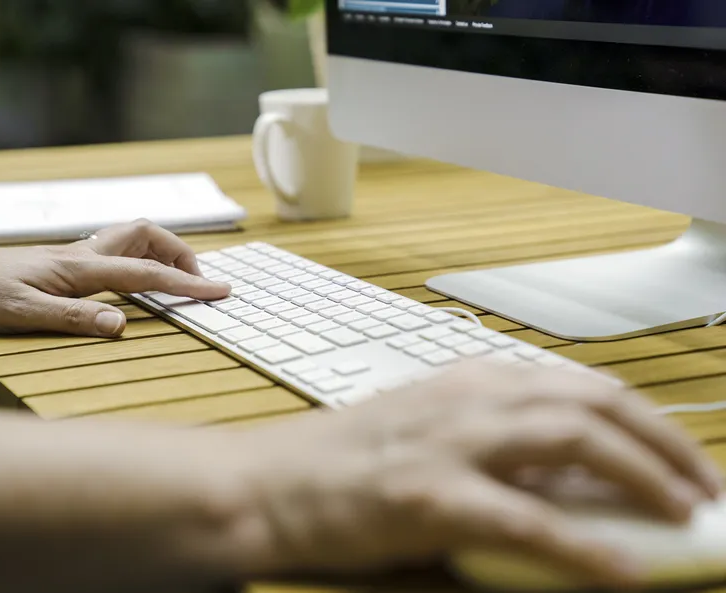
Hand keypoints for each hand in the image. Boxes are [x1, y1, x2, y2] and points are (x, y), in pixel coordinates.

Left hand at [0, 219, 229, 336]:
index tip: (222, 292)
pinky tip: (135, 282)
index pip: (148, 272)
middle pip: (147, 234)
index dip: (189, 283)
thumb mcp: (22, 314)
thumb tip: (123, 326)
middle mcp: (83, 255)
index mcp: (80, 267)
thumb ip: (75, 317)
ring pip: (132, 237)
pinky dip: (139, 260)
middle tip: (196, 282)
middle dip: (180, 253)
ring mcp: (74, 256)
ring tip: (174, 280)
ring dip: (161, 252)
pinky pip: (116, 252)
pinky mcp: (65, 263)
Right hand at [236, 363, 721, 586]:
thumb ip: (495, 442)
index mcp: (472, 381)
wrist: (272, 481)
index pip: (578, 386)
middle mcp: (470, 399)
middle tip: (704, 485)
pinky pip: (526, 522)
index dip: (641, 418)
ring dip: (643, 475)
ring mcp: (451, 443)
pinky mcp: (429, 496)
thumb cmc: (347, 459)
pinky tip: (624, 572)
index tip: (679, 451)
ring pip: (572, 441)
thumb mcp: (429, 431)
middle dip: (662, 442)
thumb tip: (572, 481)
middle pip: (591, 402)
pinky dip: (583, 547)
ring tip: (687, 513)